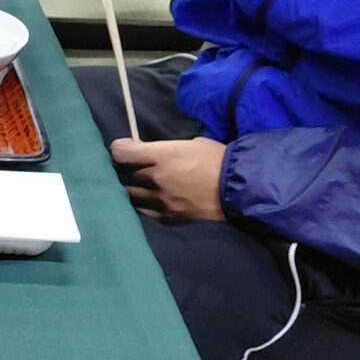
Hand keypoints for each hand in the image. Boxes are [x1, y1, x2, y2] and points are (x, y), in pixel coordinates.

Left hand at [111, 136, 228, 221]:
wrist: (241, 189)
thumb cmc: (220, 161)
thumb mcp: (194, 144)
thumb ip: (168, 148)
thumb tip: (153, 151)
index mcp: (163, 155)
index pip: (122, 153)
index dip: (119, 149)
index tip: (124, 148)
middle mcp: (157, 177)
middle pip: (126, 173)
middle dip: (128, 169)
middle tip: (134, 166)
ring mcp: (161, 199)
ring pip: (132, 193)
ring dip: (134, 188)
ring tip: (140, 184)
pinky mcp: (168, 216)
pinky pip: (144, 211)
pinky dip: (143, 205)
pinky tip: (148, 200)